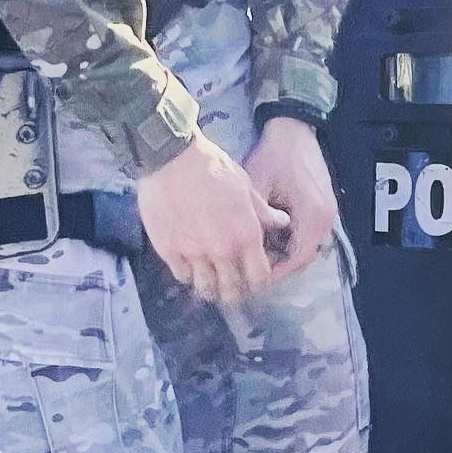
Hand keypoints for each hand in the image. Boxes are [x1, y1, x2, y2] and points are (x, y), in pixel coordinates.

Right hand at [137, 132, 289, 308]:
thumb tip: (282, 223)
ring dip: (210, 289)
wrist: (171, 158)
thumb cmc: (212, 167)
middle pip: (231, 290)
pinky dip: (188, 275)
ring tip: (211, 285)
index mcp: (245, 235)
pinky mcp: (169, 250)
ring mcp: (193, 253)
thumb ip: (263, 212)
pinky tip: (190, 268)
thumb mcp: (246, 186)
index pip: (259, 277)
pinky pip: (182, 276)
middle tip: (233, 290)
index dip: (259, 284)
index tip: (256, 282)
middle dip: (235, 294)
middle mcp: (221, 250)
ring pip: (205, 288)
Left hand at [243, 116, 337, 279]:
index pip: (299, 257)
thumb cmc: (275, 154)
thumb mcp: (258, 186)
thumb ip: (256, 219)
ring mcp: (328, 209)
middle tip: (254, 268)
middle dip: (281, 264)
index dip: (277, 271)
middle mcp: (326, 215)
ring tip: (260, 254)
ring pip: (308, 244)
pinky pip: (311, 232)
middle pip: (306, 254)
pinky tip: (271, 236)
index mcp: (313, 213)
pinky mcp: (324, 204)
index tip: (255, 276)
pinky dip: (293, 238)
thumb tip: (245, 249)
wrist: (293, 129)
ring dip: (287, 252)